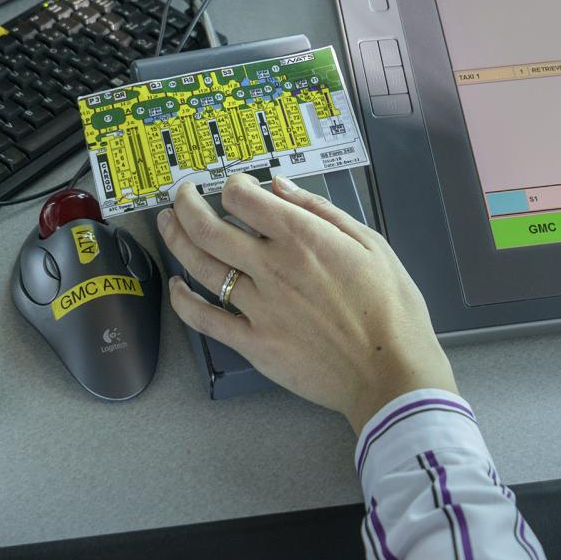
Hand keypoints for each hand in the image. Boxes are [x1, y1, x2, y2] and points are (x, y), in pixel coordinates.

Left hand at [159, 173, 455, 433]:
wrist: (391, 374)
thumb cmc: (391, 310)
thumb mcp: (371, 244)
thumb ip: (321, 211)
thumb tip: (281, 187)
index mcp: (302, 237)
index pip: (241, 197)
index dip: (232, 185)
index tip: (234, 188)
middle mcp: (272, 267)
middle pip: (207, 227)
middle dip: (186, 204)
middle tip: (180, 196)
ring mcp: (258, 307)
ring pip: (200, 266)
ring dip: (176, 240)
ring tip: (168, 225)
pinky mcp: (253, 343)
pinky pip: (205, 319)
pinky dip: (184, 301)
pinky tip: (177, 287)